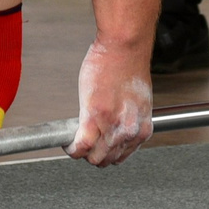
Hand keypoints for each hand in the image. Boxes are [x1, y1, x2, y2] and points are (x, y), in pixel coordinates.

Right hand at [67, 39, 152, 166]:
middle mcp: (129, 131)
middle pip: (106, 160)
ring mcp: (111, 127)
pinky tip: (67, 141)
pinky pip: (80, 145)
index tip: (96, 147)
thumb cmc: (130, 66)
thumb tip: (115, 126)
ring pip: (92, 157)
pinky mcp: (93, 118)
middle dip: (92, 154)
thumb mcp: (136, 102)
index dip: (105, 153)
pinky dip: (71, 147)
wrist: (125, 47)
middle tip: (83, 142)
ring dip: (81, 152)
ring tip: (74, 141)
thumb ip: (128, 119)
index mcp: (142, 128)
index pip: (121, 156)